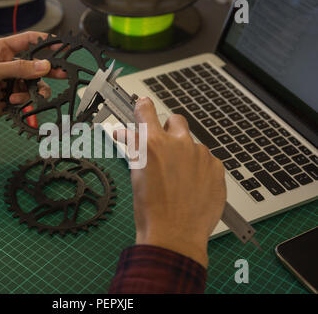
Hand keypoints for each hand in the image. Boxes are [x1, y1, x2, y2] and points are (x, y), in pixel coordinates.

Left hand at [0, 31, 65, 146]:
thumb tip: (43, 65)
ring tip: (27, 95)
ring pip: (33, 83)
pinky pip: (27, 97)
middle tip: (62, 73)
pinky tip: (13, 102)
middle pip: (35, 64)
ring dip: (33, 90)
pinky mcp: (10, 99)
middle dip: (48, 69)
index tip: (61, 47)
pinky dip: (25, 100)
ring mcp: (9, 83)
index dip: (45, 43)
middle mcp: (7, 65)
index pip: (28, 41)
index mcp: (0, 50)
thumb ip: (18, 68)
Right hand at [114, 97, 225, 267]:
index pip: (146, 109)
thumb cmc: (151, 210)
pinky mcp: (217, 168)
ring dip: (185, 154)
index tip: (143, 107)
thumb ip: (133, 148)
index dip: (142, 107)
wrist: (174, 235)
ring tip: (178, 178)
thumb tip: (127, 134)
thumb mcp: (135, 175)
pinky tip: (192, 186)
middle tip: (163, 149)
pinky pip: (207, 160)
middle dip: (168, 131)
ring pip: (192, 144)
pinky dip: (200, 169)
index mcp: (153, 144)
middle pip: (175, 120)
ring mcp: (201, 155)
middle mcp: (179, 143)